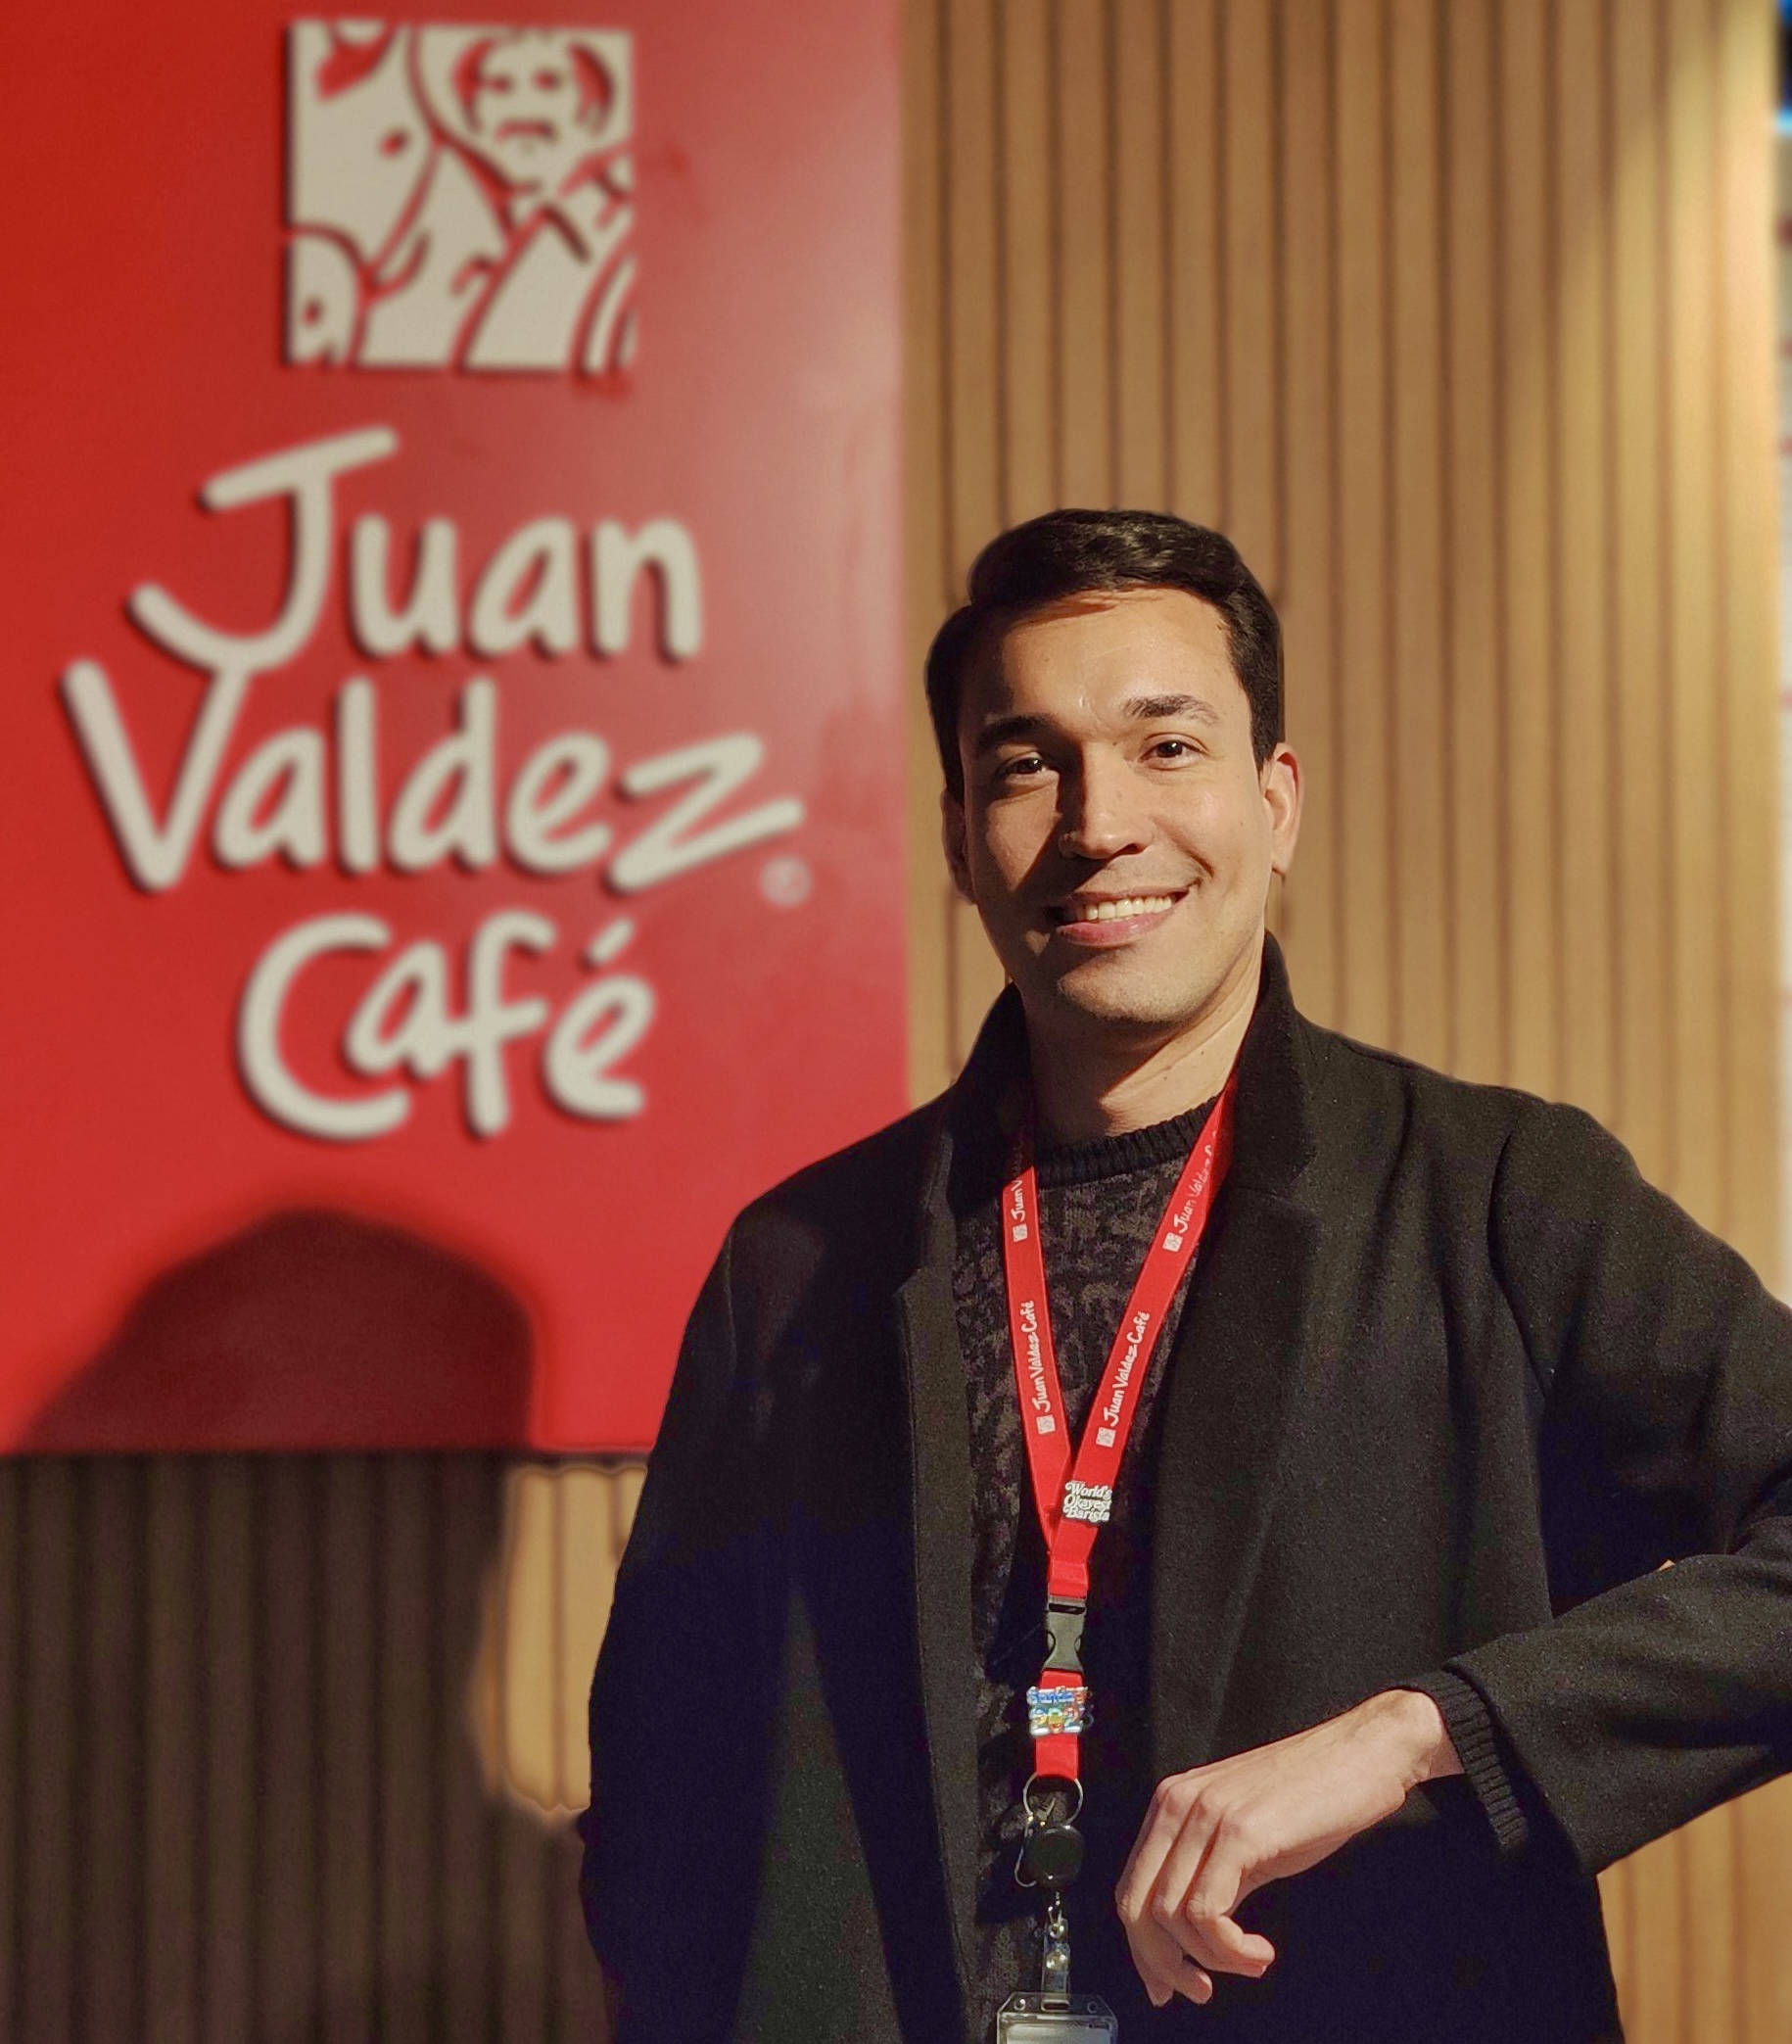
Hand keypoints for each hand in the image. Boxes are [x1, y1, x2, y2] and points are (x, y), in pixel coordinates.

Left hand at [1114, 1688, 1460, 2006]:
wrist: (1364, 1754)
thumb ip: (1211, 1879)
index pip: (1131, 1888)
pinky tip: (1261, 1951)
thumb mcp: (1246, 1841)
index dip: (1142, 1949)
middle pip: (1136, 1906)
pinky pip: (1206, 1912)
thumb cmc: (1312, 1797)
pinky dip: (1230, 1949)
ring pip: (1170, 1916)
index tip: (1166, 1986)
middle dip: (1163, 1965)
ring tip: (1252, 1961)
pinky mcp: (1239, 1831)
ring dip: (1212, 1960)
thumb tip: (1189, 1943)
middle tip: (1200, 1990)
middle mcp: (1177, 1803)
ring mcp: (1205, 1814)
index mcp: (1172, 1803)